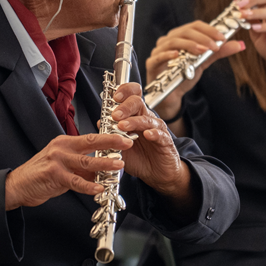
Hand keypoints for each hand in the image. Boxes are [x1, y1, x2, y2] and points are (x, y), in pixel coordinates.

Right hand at [4, 133, 129, 209]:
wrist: (18, 185)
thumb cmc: (42, 175)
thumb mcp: (64, 167)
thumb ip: (82, 168)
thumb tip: (103, 172)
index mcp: (65, 143)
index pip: (91, 138)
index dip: (109, 138)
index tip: (125, 138)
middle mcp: (61, 148)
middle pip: (91, 143)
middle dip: (111, 143)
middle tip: (127, 144)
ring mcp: (57, 160)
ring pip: (86, 162)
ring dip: (104, 164)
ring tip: (118, 165)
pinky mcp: (53, 175)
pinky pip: (75, 181)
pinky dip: (88, 186)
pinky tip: (98, 188)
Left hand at [107, 82, 191, 204]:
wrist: (157, 174)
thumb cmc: (140, 157)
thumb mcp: (120, 146)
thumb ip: (111, 134)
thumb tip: (100, 121)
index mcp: (135, 116)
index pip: (132, 95)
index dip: (124, 91)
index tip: (114, 96)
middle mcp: (146, 119)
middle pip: (138, 102)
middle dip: (125, 106)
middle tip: (115, 115)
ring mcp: (157, 129)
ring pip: (146, 119)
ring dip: (134, 121)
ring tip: (122, 126)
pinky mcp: (165, 142)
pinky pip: (160, 135)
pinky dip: (153, 134)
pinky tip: (147, 135)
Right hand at [145, 21, 244, 120]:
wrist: (172, 95)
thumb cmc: (184, 74)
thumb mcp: (204, 62)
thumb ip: (219, 52)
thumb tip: (240, 44)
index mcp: (181, 36)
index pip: (195, 26)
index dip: (209, 29)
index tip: (223, 37)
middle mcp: (168, 40)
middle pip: (185, 31)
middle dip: (202, 38)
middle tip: (215, 46)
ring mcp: (159, 51)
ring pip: (173, 41)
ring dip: (189, 45)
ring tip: (202, 51)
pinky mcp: (152, 64)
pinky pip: (158, 56)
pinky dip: (168, 54)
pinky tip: (178, 56)